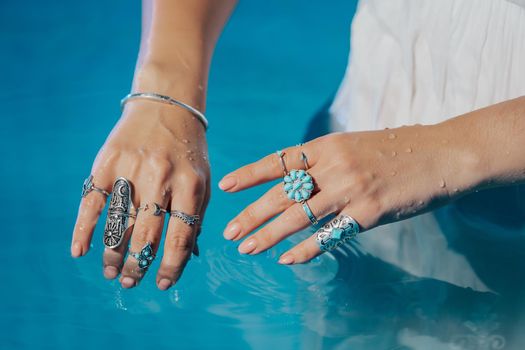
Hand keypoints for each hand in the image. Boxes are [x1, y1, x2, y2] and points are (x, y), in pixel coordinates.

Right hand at [71, 101, 209, 289]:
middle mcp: (161, 178)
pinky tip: (80, 250)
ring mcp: (132, 169)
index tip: (163, 284)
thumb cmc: (188, 151)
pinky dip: (83, 228)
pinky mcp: (107, 162)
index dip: (171, 266)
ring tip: (111, 272)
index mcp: (190, 185)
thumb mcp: (203, 180)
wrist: (166, 105)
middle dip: (138, 266)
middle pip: (147, 234)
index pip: (181, 236)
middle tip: (131, 282)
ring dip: (112, 253)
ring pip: (119, 222)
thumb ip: (197, 216)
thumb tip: (188, 256)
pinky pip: (92, 201)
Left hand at [219, 124, 477, 263]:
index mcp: (327, 145)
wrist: (441, 154)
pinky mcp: (368, 212)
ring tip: (247, 248)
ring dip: (269, 234)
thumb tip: (295, 181)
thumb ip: (325, 161)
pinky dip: (306, 249)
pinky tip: (287, 259)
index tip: (226, 186)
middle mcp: (333, 165)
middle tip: (229, 232)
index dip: (250, 174)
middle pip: (282, 193)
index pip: (279, 160)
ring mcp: (350, 189)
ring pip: (299, 216)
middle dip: (252, 213)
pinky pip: (329, 234)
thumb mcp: (354, 145)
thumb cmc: (397, 150)